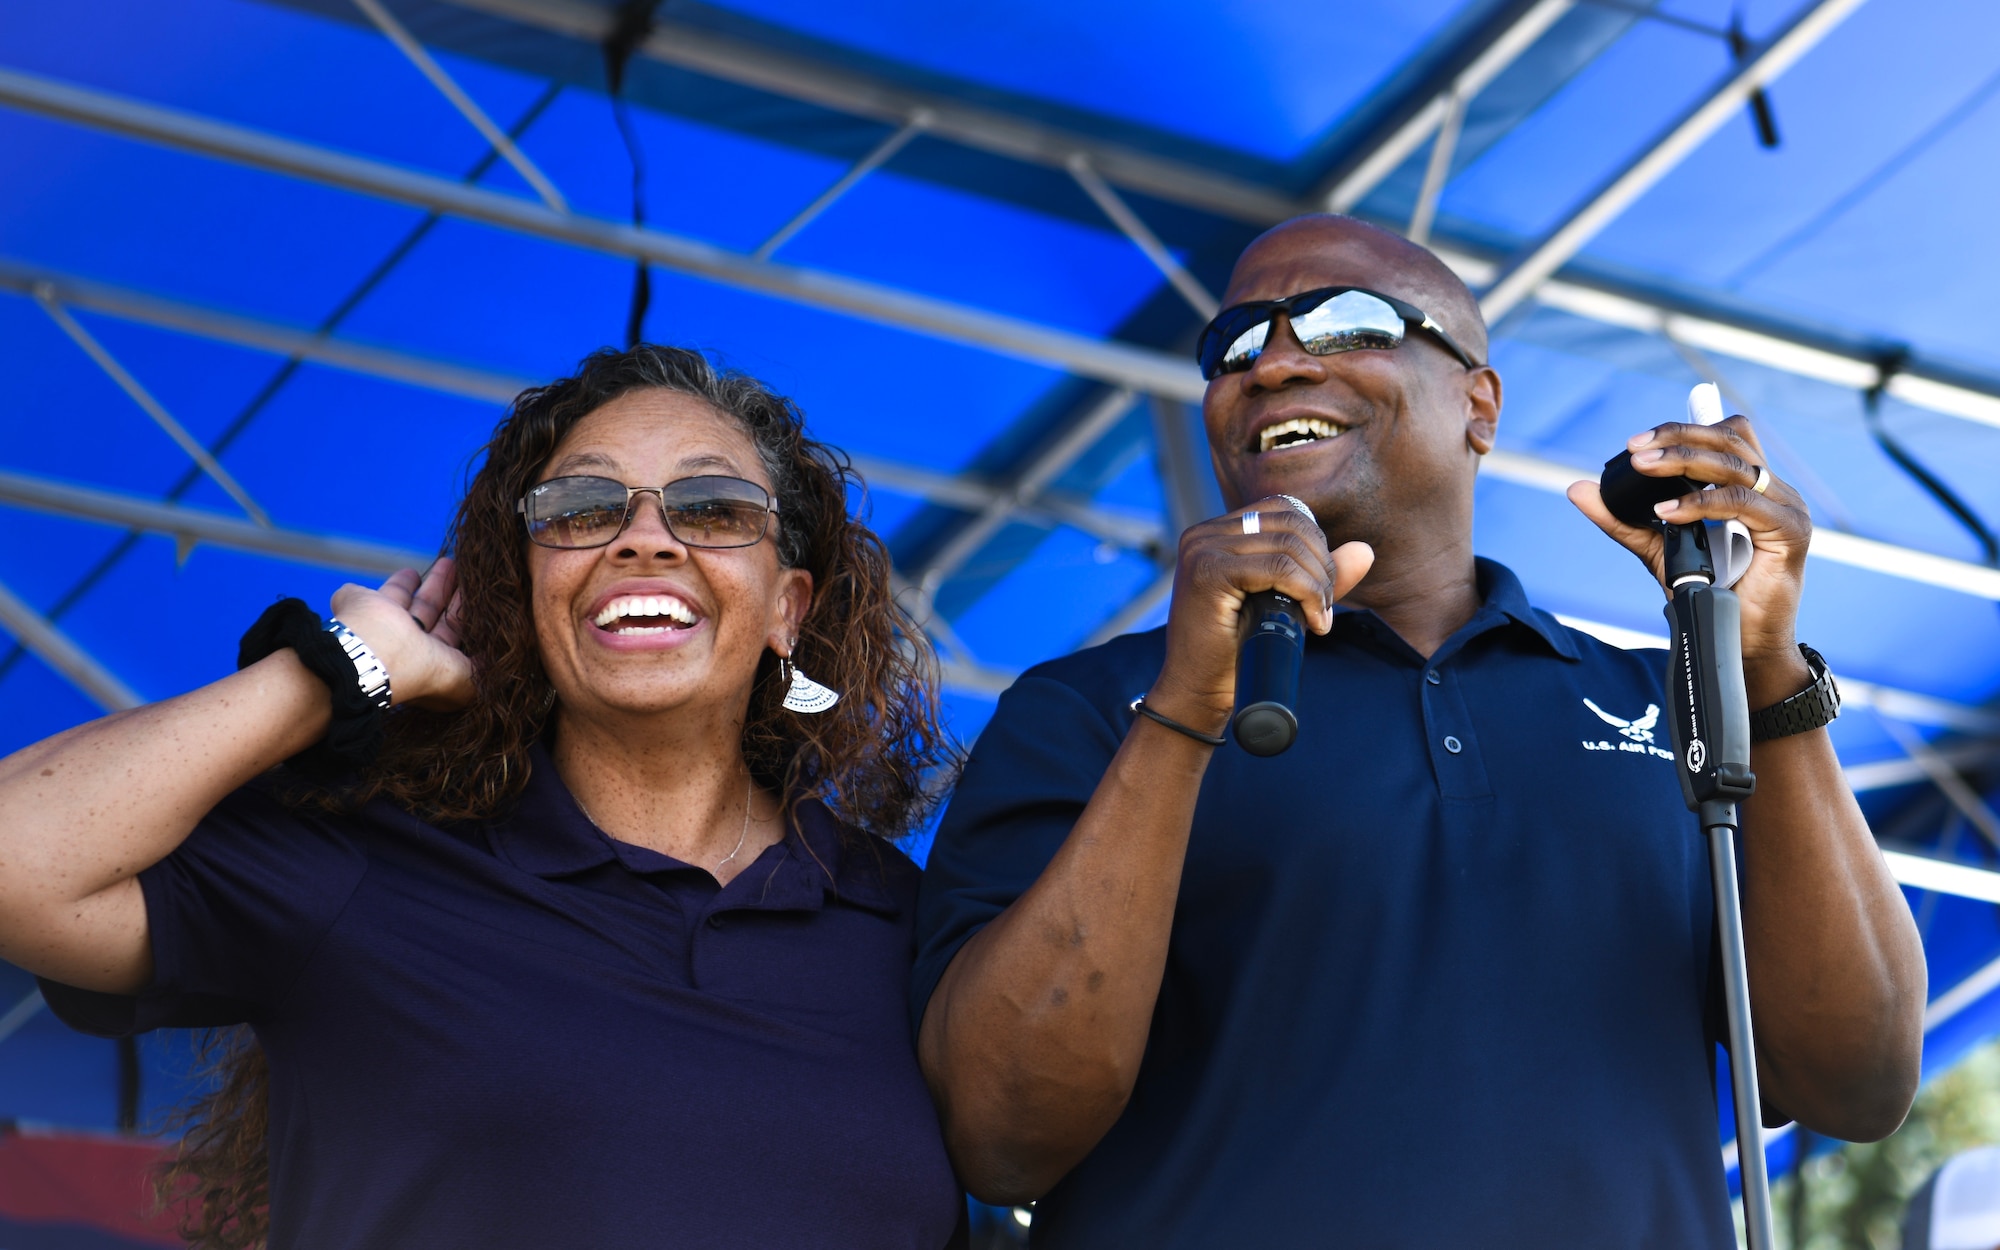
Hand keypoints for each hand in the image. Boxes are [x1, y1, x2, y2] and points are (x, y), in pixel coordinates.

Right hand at [329, 558, 473, 710]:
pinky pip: (382, 590)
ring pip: (412, 600)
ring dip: (432, 583)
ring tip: (450, 563)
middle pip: (434, 615)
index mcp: (427, 661)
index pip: (452, 635)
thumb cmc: (421, 669)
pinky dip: (398, 582)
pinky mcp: (360, 603)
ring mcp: (380, 625)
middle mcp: (404, 645)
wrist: (372, 655)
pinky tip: (411, 572)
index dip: (465, 617)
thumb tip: (504, 659)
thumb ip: (484, 668)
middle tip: (468, 573)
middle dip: (452, 594)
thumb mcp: (464, 678)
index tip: (481, 598)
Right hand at [1150, 500, 1373, 731]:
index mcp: (1215, 533)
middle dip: (1322, 564)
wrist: (1198, 692)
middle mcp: (1204, 534)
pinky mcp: (1208, 572)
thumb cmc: (1235, 652)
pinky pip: (1278, 568)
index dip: (1316, 543)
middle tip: (1325, 607)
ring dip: (1318, 583)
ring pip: (1288, 546)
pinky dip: (1307, 592)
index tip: (1321, 589)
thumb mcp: (1281, 603)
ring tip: (1319, 617)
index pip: (1283, 510)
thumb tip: (1365, 550)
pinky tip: (1313, 621)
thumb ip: (1318, 575)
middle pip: (1291, 524)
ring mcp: (1202, 550)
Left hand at [1567, 415, 1812, 704]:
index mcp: (1750, 487)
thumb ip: (1623, 519)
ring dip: (1684, 460)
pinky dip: (1702, 504)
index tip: (1636, 443)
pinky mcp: (1790, 532)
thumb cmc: (1709, 595)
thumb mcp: (1657, 550)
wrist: (1739, 645)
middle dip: (1678, 438)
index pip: (1725, 436)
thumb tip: (1578, 489)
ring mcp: (1786, 508)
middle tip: (1635, 450)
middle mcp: (1773, 491)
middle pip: (1729, 440)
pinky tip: (1668, 513)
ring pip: (1735, 465)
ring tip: (1643, 468)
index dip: (1685, 429)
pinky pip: (1743, 503)